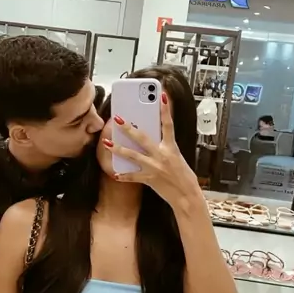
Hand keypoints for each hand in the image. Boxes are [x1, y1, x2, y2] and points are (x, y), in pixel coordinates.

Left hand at [104, 92, 198, 209]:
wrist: (187, 197)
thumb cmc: (184, 177)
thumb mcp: (177, 157)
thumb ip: (166, 147)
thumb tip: (154, 138)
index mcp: (172, 148)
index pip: (168, 124)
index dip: (165, 109)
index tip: (161, 95)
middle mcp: (162, 155)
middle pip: (142, 138)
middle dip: (128, 128)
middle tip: (117, 119)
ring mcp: (154, 167)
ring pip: (132, 156)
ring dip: (118, 149)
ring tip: (106, 142)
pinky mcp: (149, 179)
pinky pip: (133, 176)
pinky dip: (124, 175)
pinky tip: (115, 173)